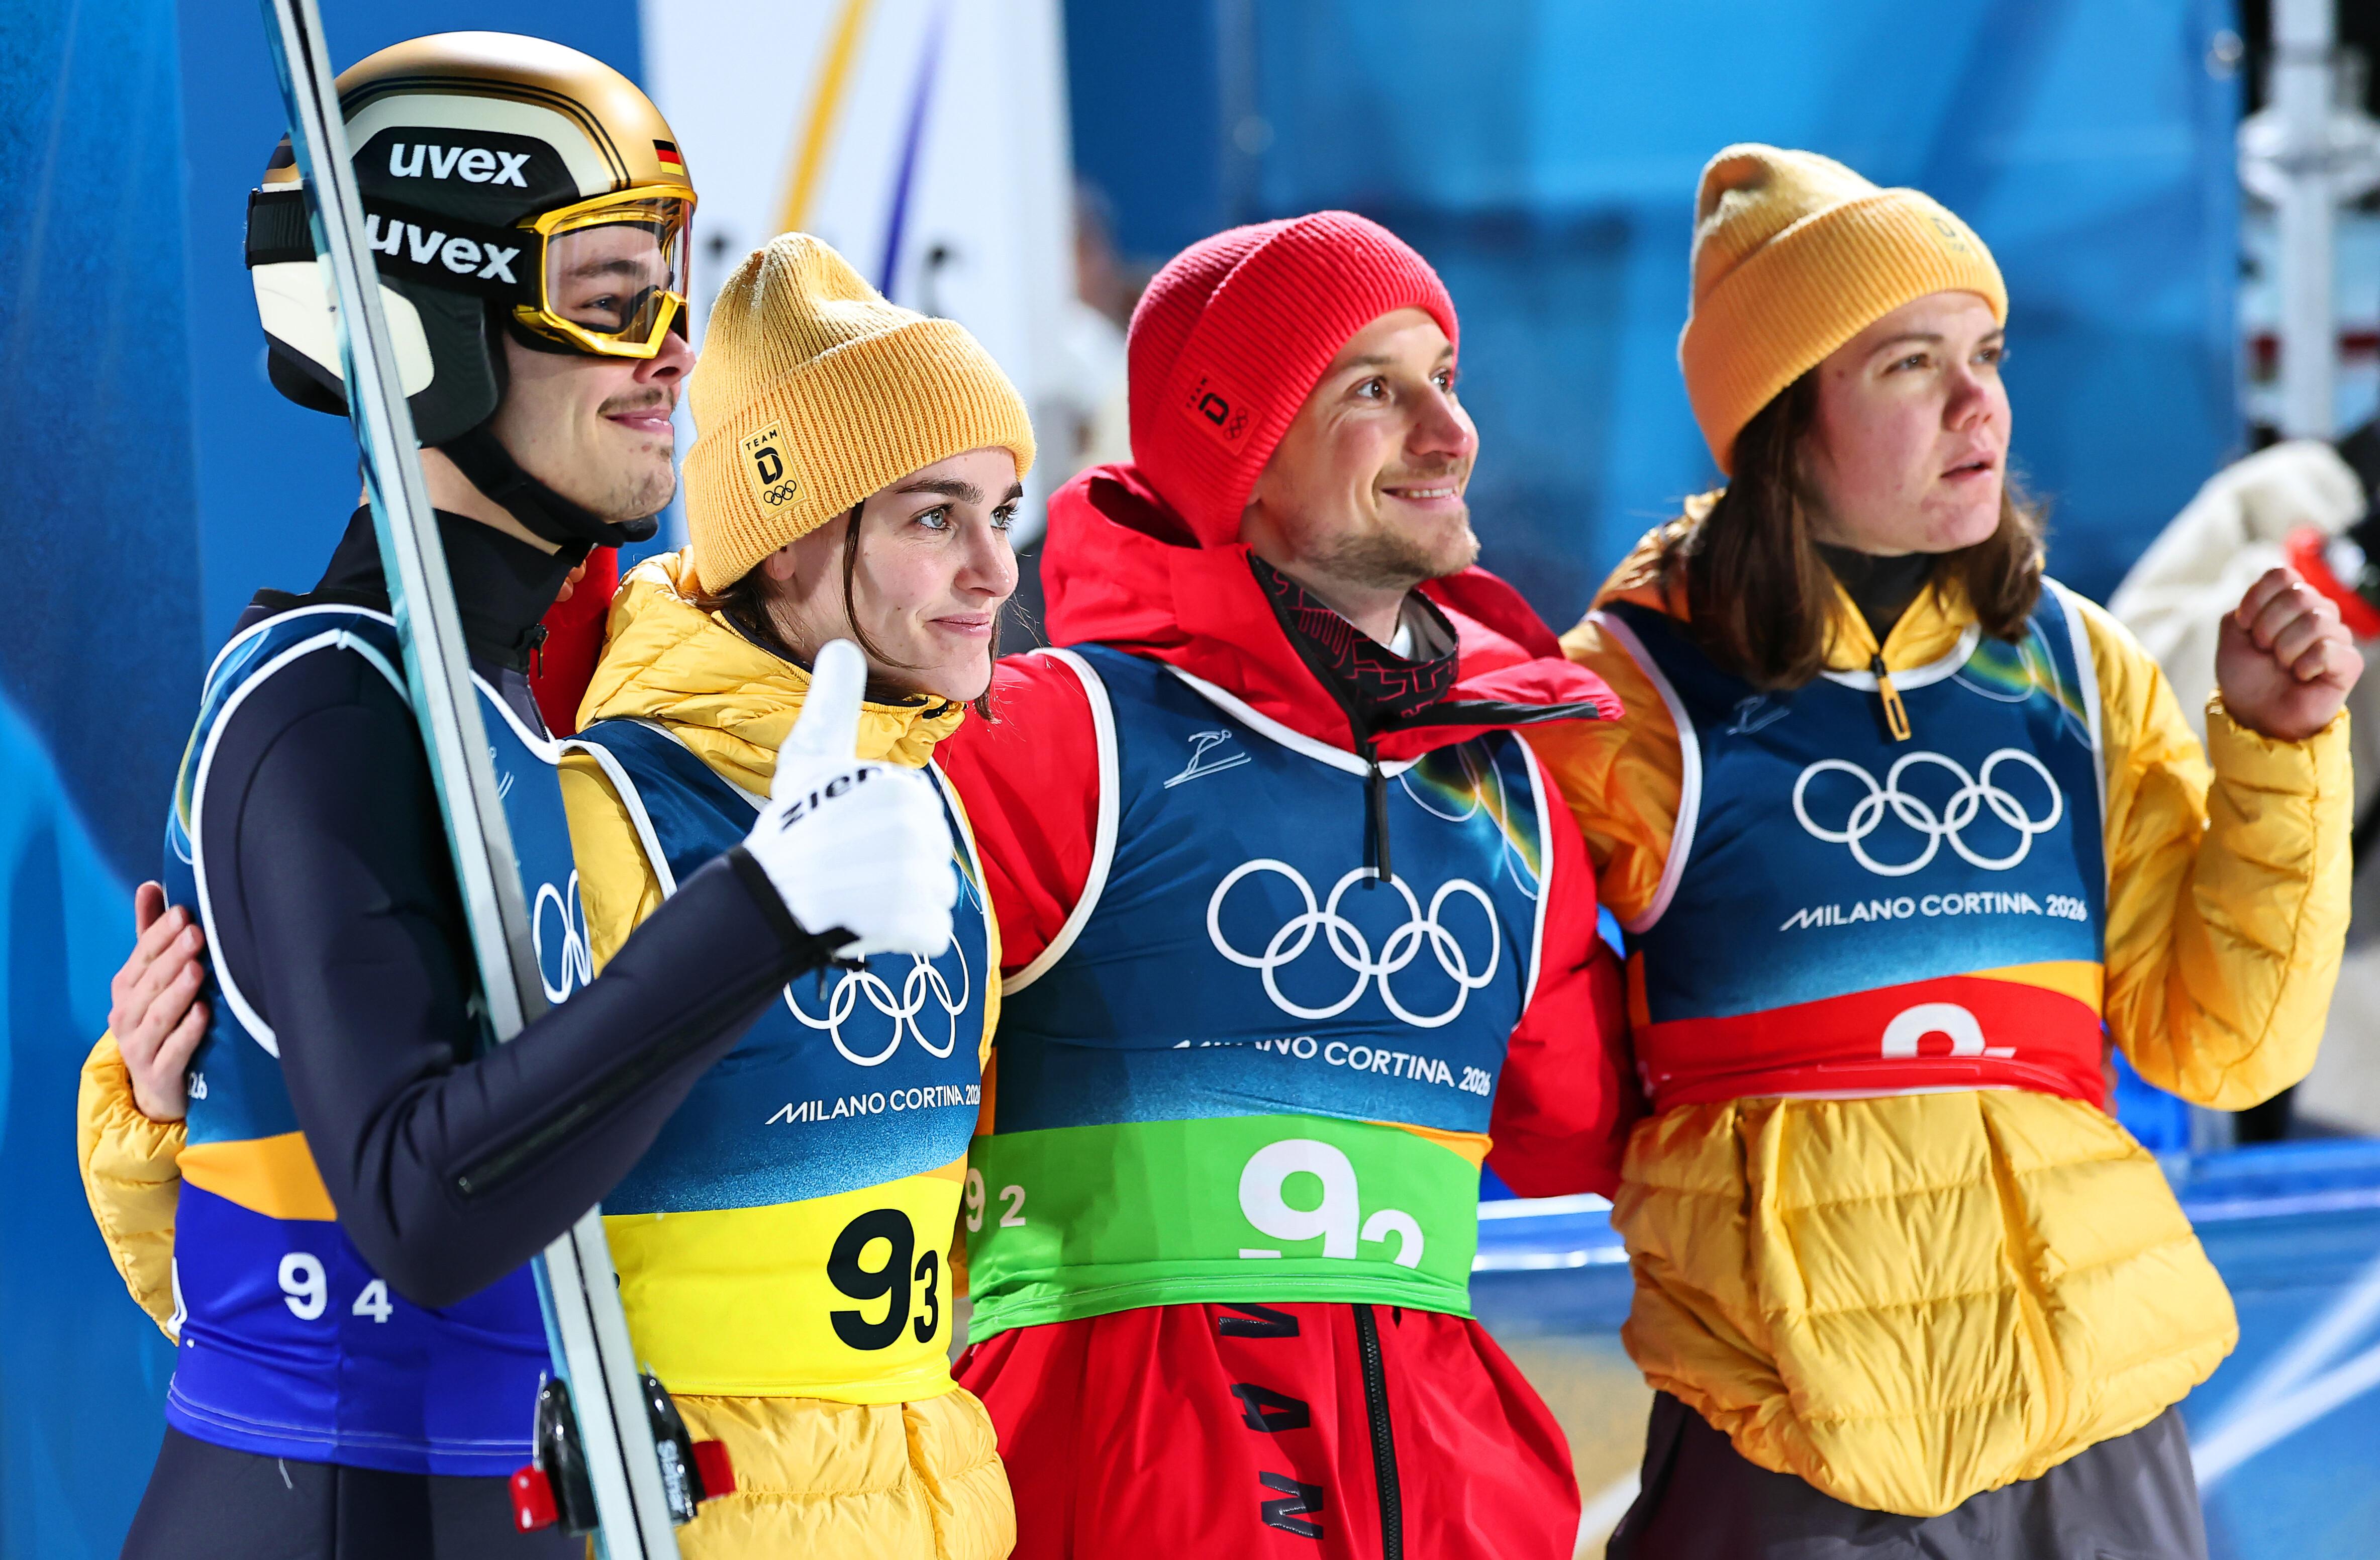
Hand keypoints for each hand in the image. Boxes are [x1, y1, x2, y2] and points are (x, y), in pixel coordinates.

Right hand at [108, 882, 208, 1121]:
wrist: (157, 1088)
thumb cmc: (161, 1023)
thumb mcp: (153, 979)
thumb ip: (150, 934)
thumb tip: (150, 884)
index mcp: (127, 990)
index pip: (141, 957)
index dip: (159, 935)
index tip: (183, 912)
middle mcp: (127, 1016)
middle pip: (149, 983)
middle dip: (172, 957)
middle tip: (197, 933)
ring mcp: (139, 1047)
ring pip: (158, 1016)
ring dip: (178, 992)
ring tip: (199, 969)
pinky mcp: (158, 1074)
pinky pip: (172, 1051)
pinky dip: (187, 1032)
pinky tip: (204, 1014)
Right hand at [740, 640, 955, 958]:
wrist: (766, 897)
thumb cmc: (793, 825)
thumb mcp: (811, 755)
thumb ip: (833, 702)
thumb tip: (841, 646)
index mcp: (900, 787)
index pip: (920, 816)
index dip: (886, 829)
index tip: (848, 832)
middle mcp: (914, 829)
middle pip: (934, 856)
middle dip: (899, 868)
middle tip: (850, 866)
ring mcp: (914, 879)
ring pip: (936, 894)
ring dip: (901, 902)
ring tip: (858, 895)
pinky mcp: (913, 925)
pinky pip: (933, 932)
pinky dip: (904, 936)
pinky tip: (866, 923)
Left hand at [2216, 566, 2363, 741]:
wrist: (2255, 714)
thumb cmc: (2246, 675)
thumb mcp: (2232, 636)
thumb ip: (2245, 607)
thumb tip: (2273, 601)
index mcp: (2290, 601)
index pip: (2282, 575)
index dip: (2256, 600)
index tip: (2245, 626)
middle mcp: (2318, 612)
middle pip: (2298, 595)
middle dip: (2268, 627)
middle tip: (2264, 651)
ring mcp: (2336, 636)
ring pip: (2315, 621)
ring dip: (2285, 649)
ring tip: (2282, 666)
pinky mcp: (2348, 662)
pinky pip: (2328, 650)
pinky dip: (2304, 665)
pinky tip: (2300, 676)